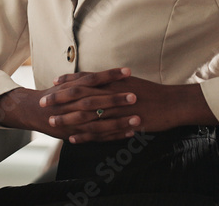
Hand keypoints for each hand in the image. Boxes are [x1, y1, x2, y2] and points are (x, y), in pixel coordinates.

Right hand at [0, 68, 137, 142]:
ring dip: (119, 121)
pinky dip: (113, 135)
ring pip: (99, 121)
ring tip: (137, 118)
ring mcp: (74, 120)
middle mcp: (73, 104)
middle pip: (97, 100)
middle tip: (134, 96)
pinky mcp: (77, 133)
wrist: (33, 112)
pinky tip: (129, 133)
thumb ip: (83, 79)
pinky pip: (98, 136)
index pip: (94, 79)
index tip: (128, 71)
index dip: (110, 75)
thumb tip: (102, 74)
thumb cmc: (53, 96)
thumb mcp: (66, 84)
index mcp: (73, 88)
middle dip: (116, 99)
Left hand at [46, 72, 217, 143]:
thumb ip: (114, 82)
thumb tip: (101, 80)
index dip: (68, 81)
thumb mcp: (131, 82)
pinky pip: (101, 132)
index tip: (54, 82)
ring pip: (88, 115)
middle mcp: (113, 94)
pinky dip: (86, 136)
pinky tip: (74, 139)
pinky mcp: (123, 125)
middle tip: (44, 102)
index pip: (86, 79)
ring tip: (53, 122)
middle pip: (81, 95)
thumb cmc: (154, 92)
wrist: (174, 103)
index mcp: (114, 82)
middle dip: (61, 99)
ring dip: (68, 119)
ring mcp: (117, 110)